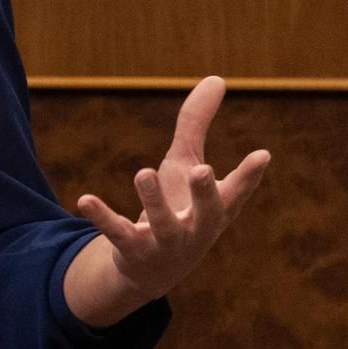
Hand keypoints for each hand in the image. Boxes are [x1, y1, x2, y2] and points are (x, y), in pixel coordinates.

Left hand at [75, 76, 271, 302]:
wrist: (153, 270)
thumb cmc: (179, 208)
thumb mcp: (185, 164)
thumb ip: (197, 124)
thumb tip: (217, 78)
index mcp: (215, 208)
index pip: (237, 191)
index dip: (250, 175)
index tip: (262, 155)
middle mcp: (197, 227)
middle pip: (207, 213)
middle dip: (205, 193)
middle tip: (202, 170)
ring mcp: (167, 243)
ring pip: (164, 224)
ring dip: (153, 200)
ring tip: (143, 172)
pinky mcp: (134, 250)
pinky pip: (118, 233)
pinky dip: (102, 217)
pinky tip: (85, 199)